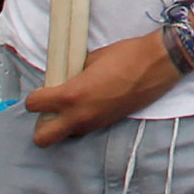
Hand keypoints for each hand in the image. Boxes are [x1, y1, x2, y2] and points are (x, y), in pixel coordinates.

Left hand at [22, 32, 177, 144]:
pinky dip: (81, 121)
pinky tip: (92, 104)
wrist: (158, 64)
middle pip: (42, 137)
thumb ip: (73, 73)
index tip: (43, 90)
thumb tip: (65, 77)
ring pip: (64, 135)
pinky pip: (84, 129)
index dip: (36, 97)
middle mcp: (79, 115)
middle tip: (50, 108)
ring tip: (74, 104)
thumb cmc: (126, 56)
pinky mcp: (107, 124)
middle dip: (41, 124)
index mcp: (72, 95)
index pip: (34, 105)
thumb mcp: (92, 59)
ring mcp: (94, 123)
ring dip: (63, 123)